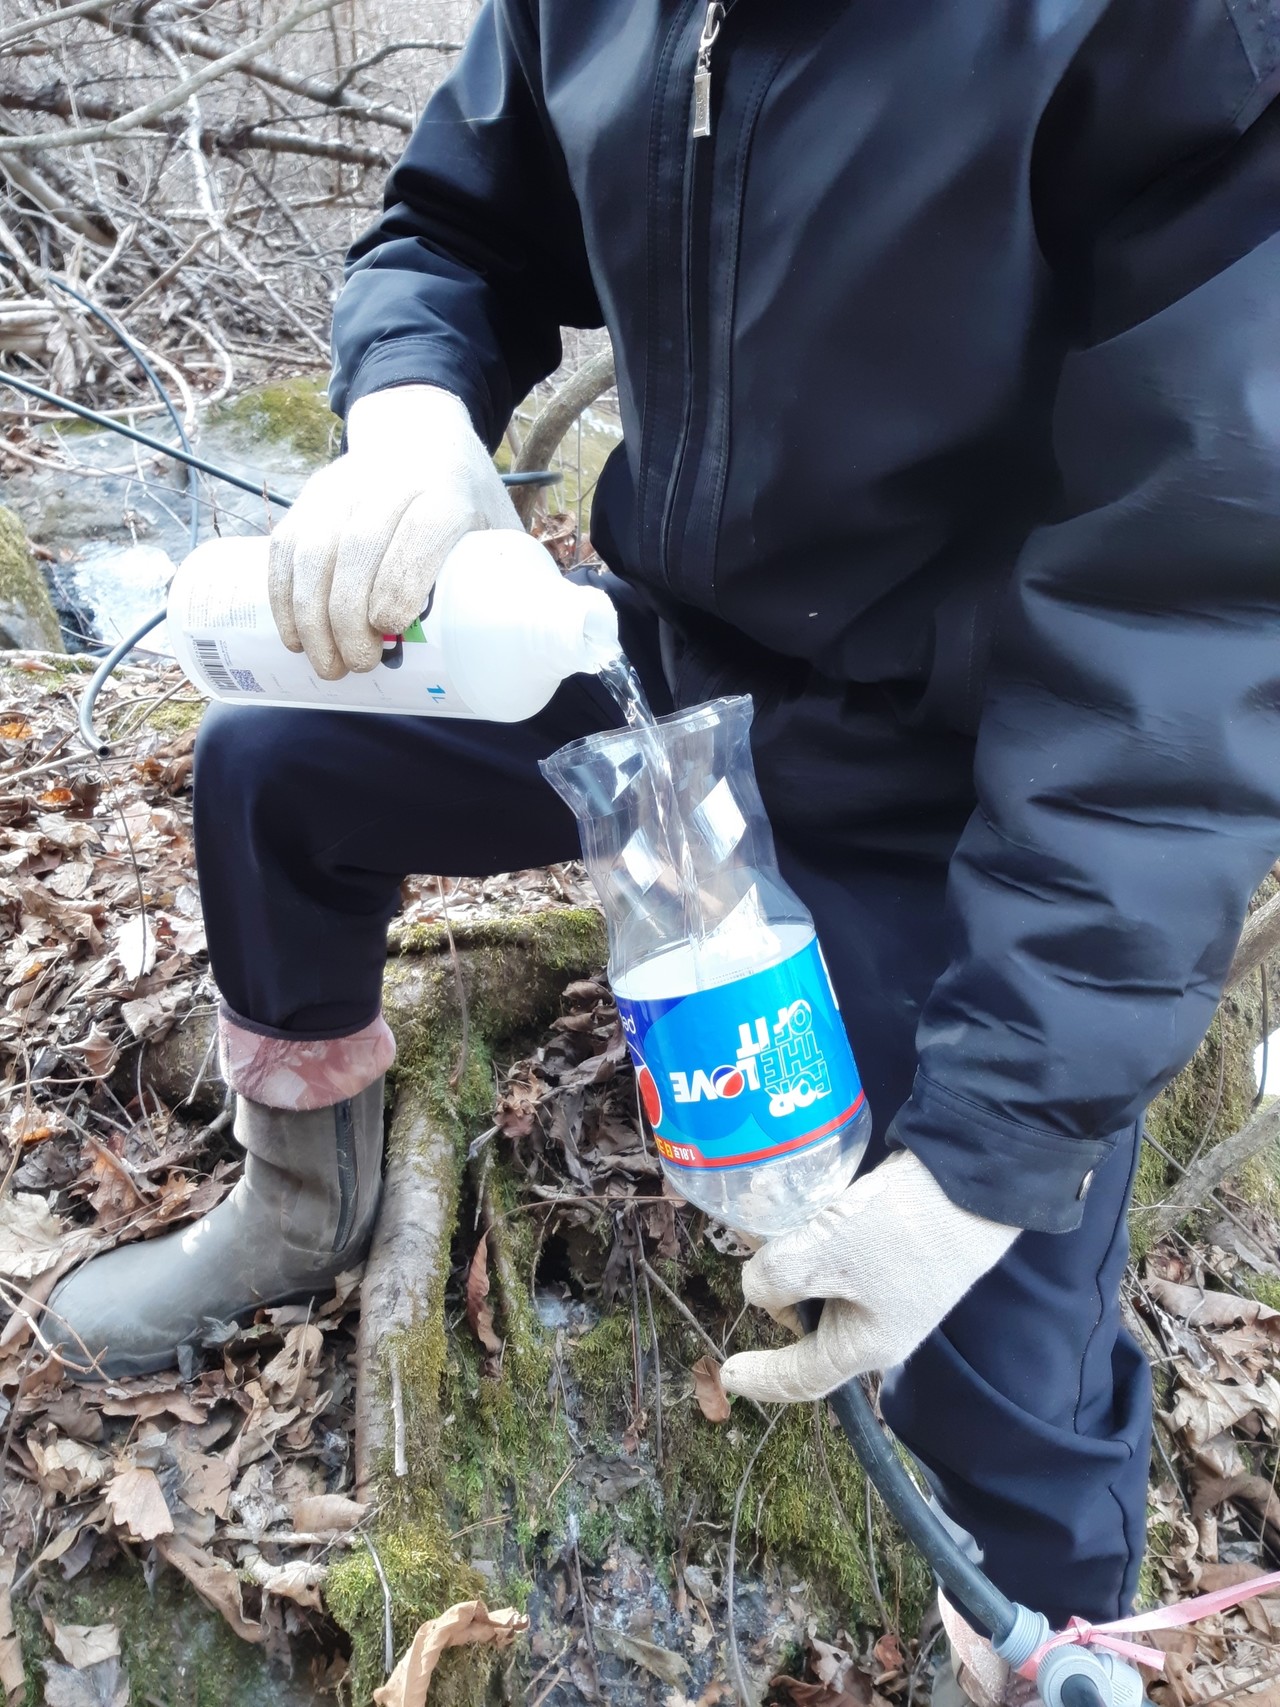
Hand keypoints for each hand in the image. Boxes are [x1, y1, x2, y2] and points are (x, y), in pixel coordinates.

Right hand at [268, 383, 521, 679]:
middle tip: (360, 666)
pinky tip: (292, 636)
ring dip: (311, 614)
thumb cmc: (467, 500)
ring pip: (313, 548)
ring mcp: (344, 486)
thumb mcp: (501, 527)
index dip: (401, 578)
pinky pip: (285, 545)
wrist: (420, 434)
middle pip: (358, 545)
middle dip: (349, 615)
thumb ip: (518, 579)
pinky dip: (282, 595)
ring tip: (326, 664)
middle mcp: (391, 482)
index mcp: (447, 490)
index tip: (391, 628)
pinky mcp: (311, 496)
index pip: (421, 528)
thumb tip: (547, 651)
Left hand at [719, 1150, 1018, 1402]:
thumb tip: (759, 1287)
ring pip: (823, 1283)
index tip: (728, 1374)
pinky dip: (817, 1239)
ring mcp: (891, 1287)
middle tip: (753, 1247)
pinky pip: (841, 1256)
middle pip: (808, 1323)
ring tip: (774, 1221)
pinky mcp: (897, 1251)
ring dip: (795, 1257)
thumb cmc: (900, 1229)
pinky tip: (807, 1209)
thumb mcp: (824, 1255)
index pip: (803, 1377)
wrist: (973, 1180)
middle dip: (776, 1292)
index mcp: (866, 1344)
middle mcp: (879, 1324)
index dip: (763, 1378)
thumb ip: (776, 1279)